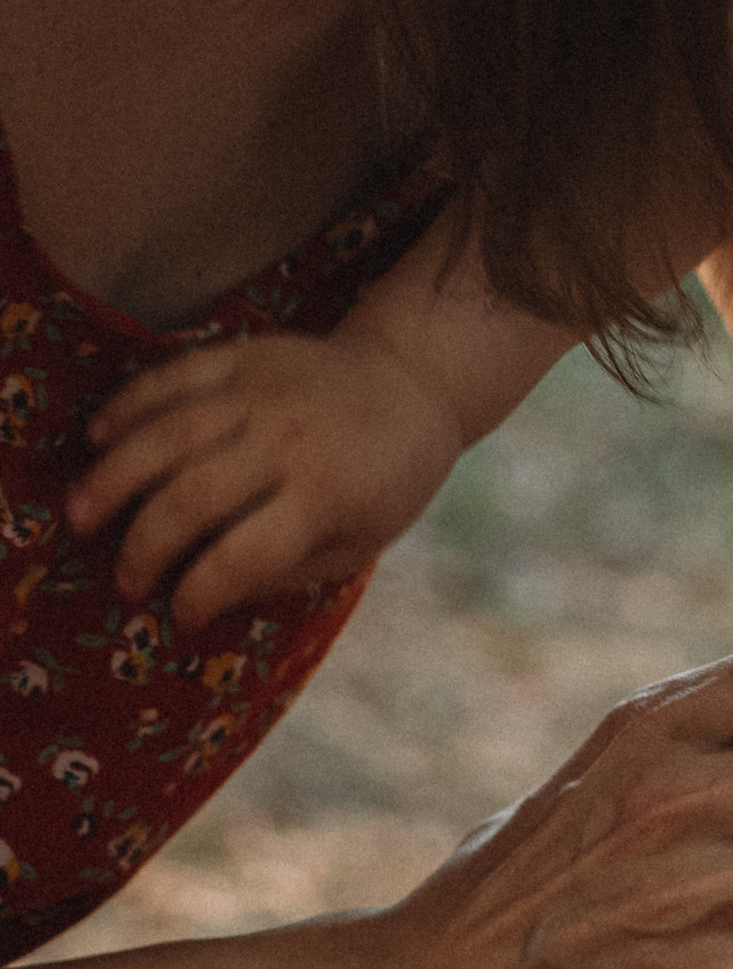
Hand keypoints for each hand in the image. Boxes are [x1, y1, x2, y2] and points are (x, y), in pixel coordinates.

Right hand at [68, 327, 469, 625]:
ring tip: (80, 515)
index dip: (199, 594)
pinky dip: (129, 404)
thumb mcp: (358, 543)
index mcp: (325, 496)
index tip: (179, 614)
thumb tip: (205, 596)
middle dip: (146, 547)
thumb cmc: (387, 478)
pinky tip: (98, 436)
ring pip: (168, 434)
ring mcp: (262, 391)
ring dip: (115, 477)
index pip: (242, 556)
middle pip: (192, 498)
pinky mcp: (244, 354)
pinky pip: (173, 375)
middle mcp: (288, 441)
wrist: (415, 382)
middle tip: (126, 581)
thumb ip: (286, 572)